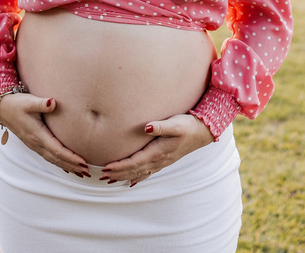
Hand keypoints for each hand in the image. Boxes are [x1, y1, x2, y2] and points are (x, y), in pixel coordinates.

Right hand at [0, 92, 90, 177]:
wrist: (3, 109)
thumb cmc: (17, 104)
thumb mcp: (29, 101)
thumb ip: (41, 103)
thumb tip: (52, 102)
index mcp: (37, 135)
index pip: (57, 150)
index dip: (70, 157)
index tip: (83, 162)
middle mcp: (36, 143)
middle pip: (56, 158)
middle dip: (72, 165)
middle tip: (87, 171)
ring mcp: (34, 145)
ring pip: (53, 160)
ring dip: (67, 167)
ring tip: (81, 172)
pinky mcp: (34, 144)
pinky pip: (49, 157)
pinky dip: (59, 163)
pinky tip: (67, 168)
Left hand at [100, 113, 214, 185]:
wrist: (202, 132)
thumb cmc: (188, 126)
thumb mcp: (175, 123)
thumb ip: (160, 126)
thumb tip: (146, 127)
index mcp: (158, 152)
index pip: (134, 162)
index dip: (120, 166)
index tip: (106, 167)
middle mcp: (158, 160)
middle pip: (134, 170)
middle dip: (118, 173)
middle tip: (102, 176)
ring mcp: (161, 162)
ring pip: (139, 173)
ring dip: (124, 176)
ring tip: (110, 180)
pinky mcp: (164, 161)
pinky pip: (147, 172)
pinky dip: (137, 177)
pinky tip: (131, 182)